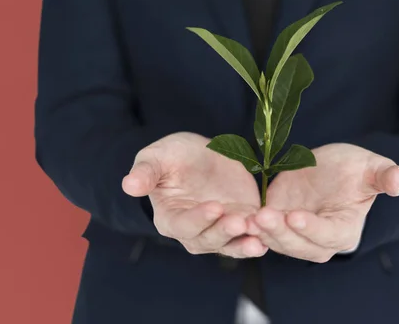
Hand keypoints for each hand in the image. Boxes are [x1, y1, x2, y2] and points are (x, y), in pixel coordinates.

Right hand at [122, 132, 266, 257]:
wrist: (201, 154)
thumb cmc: (173, 156)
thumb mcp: (157, 156)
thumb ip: (146, 172)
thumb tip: (128, 185)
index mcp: (170, 218)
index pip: (183, 225)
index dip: (198, 218)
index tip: (215, 207)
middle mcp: (194, 231)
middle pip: (208, 239)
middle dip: (225, 231)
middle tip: (241, 220)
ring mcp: (219, 229)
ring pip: (231, 244)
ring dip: (244, 243)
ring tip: (259, 238)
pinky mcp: (241, 222)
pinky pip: (250, 237)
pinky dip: (260, 238)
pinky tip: (271, 237)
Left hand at [247, 143, 398, 262]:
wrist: (330, 167)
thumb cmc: (355, 168)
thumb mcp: (371, 167)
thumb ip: (386, 177)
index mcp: (344, 230)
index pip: (328, 235)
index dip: (312, 228)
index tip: (294, 216)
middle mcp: (320, 240)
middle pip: (300, 245)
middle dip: (280, 232)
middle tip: (263, 216)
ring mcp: (296, 234)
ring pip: (278, 241)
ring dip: (262, 232)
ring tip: (248, 217)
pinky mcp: (278, 224)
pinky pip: (263, 232)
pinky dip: (251, 228)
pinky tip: (238, 217)